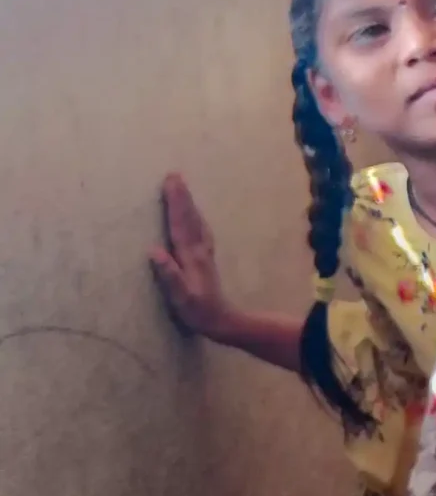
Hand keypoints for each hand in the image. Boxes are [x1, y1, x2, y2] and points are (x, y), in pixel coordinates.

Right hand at [150, 174, 227, 337]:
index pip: (180, 223)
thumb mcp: (180, 297)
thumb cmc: (197, 311)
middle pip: (189, 217)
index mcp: (190, 256)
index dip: (174, 202)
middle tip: (175, 174)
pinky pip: (201, 230)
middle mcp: (199, 250)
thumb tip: (154, 251)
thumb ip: (169, 274)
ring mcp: (205, 253)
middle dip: (181, 196)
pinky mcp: (206, 259)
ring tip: (182, 187)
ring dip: (189, 203)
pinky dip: (196, 217)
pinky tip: (195, 216)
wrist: (222, 320)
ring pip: (196, 221)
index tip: (170, 182)